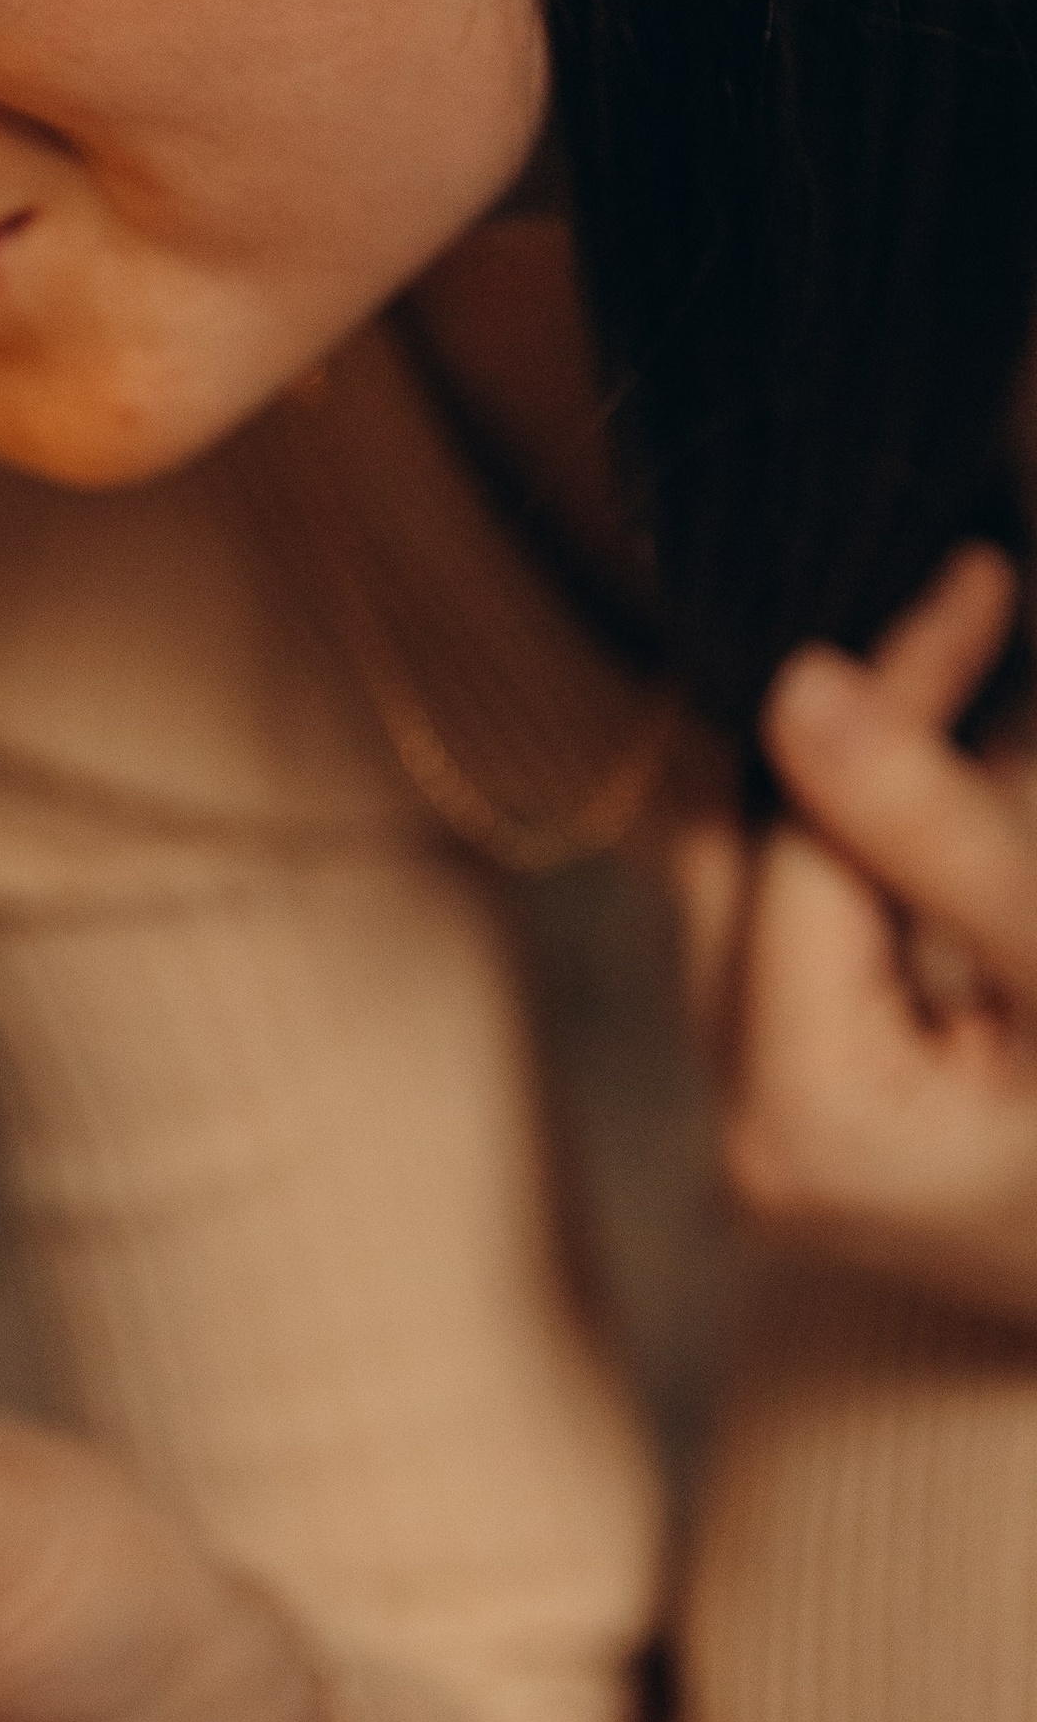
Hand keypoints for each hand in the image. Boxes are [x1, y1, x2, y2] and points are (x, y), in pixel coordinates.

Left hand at [671, 542, 1036, 1323]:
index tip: (972, 577)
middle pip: (748, 865)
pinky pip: (809, 953)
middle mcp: (752, 1141)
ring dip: (853, 794)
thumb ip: (936, 834)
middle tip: (959, 609)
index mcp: (801, 1117)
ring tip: (958, 671)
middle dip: (845, 734)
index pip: (802, 840)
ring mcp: (779, 1143)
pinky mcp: (825, 1129)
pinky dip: (865, 867)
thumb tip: (796, 684)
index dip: (888, 692)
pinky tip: (942, 792)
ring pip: (765, 898)